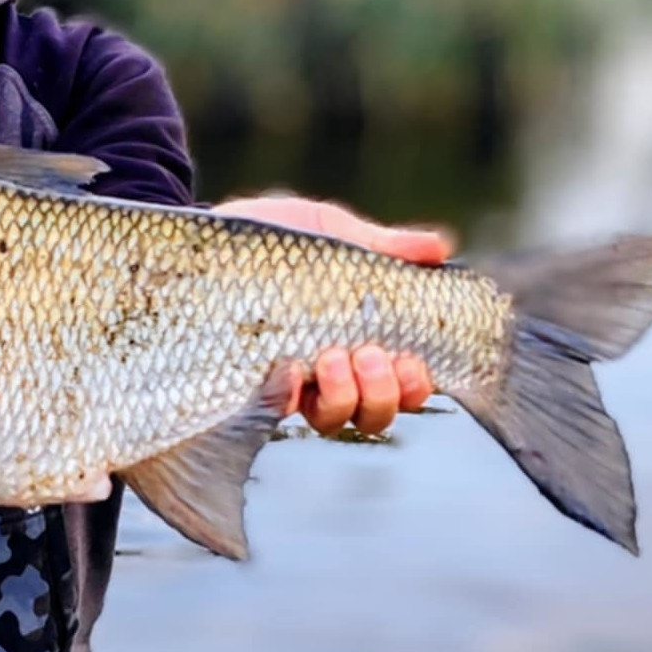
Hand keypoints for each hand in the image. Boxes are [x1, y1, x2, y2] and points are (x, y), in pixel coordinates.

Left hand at [212, 194, 446, 432]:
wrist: (210, 238)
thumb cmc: (275, 239)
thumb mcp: (333, 232)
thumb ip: (383, 246)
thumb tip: (441, 246)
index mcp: (361, 340)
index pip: (403, 386)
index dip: (415, 386)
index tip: (413, 361)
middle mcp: (329, 372)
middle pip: (373, 416)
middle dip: (381, 393)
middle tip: (368, 353)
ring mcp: (291, 379)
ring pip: (332, 419)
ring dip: (343, 397)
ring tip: (330, 358)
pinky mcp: (249, 380)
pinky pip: (276, 408)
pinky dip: (288, 395)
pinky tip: (287, 370)